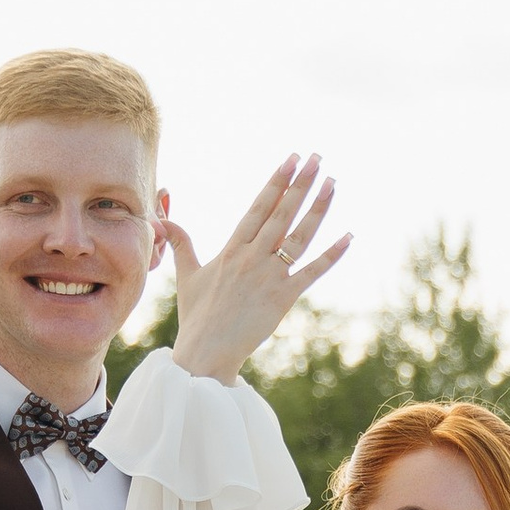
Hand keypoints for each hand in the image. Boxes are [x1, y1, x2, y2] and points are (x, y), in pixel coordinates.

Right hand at [167, 157, 350, 383]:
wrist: (206, 352)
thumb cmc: (196, 315)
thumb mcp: (186, 275)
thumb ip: (180, 243)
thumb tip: (162, 220)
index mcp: (232, 248)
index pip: (259, 207)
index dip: (277, 181)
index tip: (291, 159)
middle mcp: (252, 257)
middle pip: (282, 213)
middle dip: (300, 183)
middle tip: (317, 158)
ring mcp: (269, 277)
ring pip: (299, 236)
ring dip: (318, 208)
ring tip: (332, 182)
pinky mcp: (283, 298)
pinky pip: (312, 272)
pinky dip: (331, 255)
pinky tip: (348, 237)